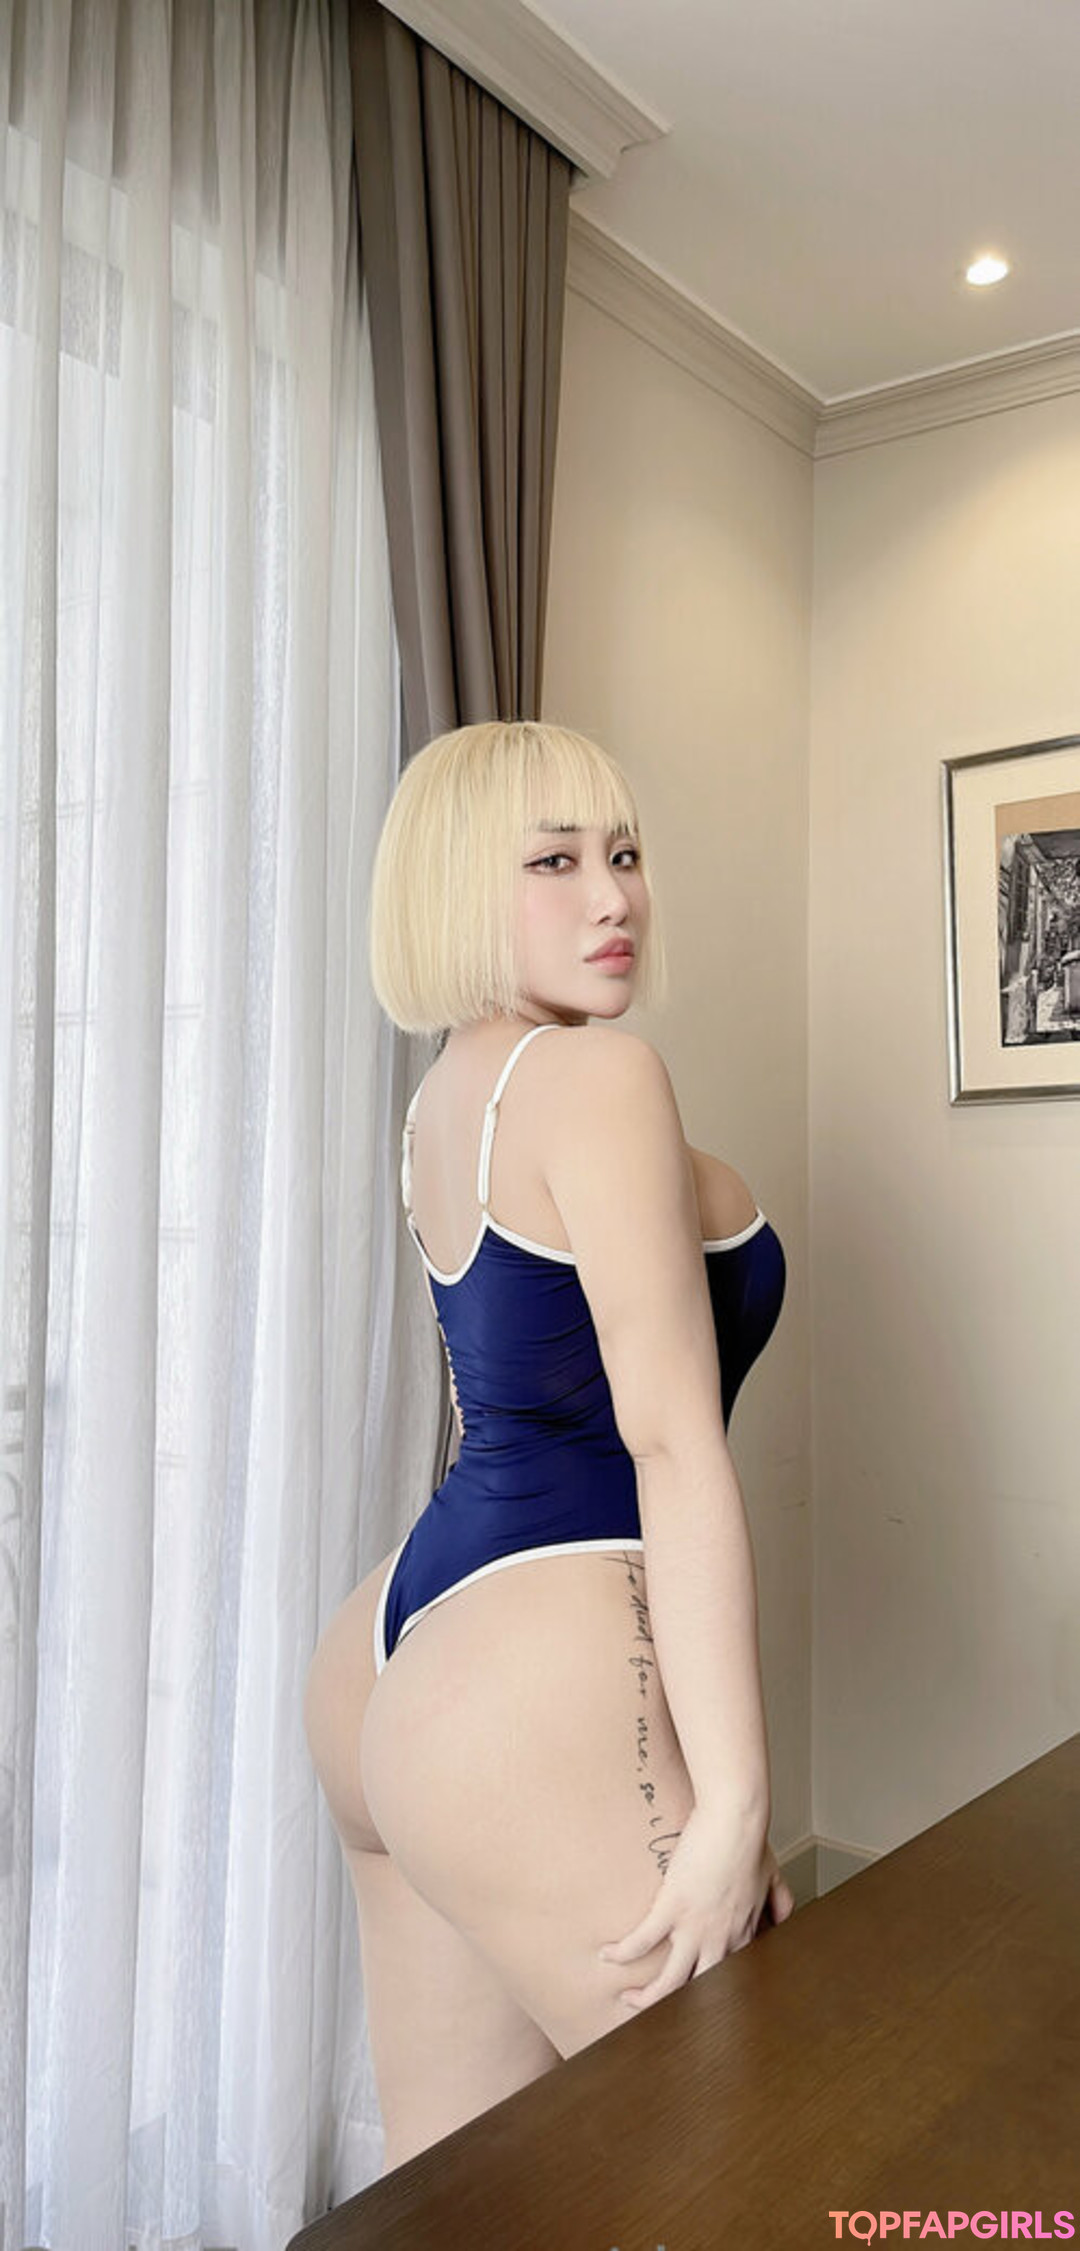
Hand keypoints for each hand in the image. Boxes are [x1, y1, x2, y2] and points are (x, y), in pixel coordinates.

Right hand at [597, 1801, 794, 2011]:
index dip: (709, 1991)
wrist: (736, 1819)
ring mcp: (694, 1927)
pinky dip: (623, 1952)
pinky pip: (642, 1940)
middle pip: (697, 1991)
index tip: (695, 1995)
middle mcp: (719, 1940)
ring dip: (648, 1997)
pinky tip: (608, 1954)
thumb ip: (780, 1902)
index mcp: (741, 1934)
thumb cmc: (751, 1842)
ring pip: (670, 1981)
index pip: (727, 1978)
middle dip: (677, 2006)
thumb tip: (783, 1920)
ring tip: (629, 1999)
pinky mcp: (671, 1907)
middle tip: (659, 2010)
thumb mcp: (772, 1877)